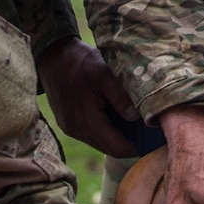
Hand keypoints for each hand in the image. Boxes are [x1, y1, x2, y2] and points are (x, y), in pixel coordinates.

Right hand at [37, 37, 138, 157]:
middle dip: (127, 143)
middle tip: (145, 130)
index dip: (136, 147)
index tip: (151, 139)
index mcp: (86, 119)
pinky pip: (90, 135)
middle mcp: (75, 129)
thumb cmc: (79, 61)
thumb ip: (119, 97)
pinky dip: (103, 130)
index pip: (116, 148)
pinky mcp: (67, 124)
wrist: (52, 55)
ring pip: (99, 143)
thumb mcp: (103, 73)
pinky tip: (112, 116)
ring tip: (130, 122)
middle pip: (108, 149)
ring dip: (115, 137)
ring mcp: (69, 128)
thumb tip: (137, 118)